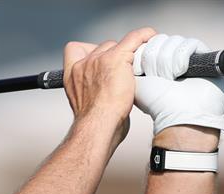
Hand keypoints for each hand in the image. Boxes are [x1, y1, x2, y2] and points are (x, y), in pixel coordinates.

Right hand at [63, 27, 156, 149]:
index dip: (89, 51)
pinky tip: (151, 39)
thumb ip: (91, 93)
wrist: (98, 126)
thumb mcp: (84, 106)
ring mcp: (99, 60)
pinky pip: (134, 38)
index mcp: (72, 75)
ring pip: (118, 45)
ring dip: (129, 52)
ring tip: (138, 65)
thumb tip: (106, 96)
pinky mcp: (116, 58)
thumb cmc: (95, 123)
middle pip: (102, 47)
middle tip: (125, 71)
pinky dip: (144, 36)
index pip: (74, 50)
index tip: (101, 61)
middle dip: (114, 56)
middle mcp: (83, 64)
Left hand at [134, 34, 223, 136]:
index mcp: (157, 63)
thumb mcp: (137, 81)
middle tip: (159, 79)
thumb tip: (138, 42)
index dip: (146, 56)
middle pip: (160, 40)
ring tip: (172, 79)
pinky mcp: (205, 56)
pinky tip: (182, 73)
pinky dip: (182, 58)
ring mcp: (190, 56)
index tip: (144, 73)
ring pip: (174, 41)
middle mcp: (173, 58)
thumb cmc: (157, 102)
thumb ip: (134, 60)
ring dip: (168, 62)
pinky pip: (190, 43)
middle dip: (156, 60)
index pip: (149, 42)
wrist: (180, 114)